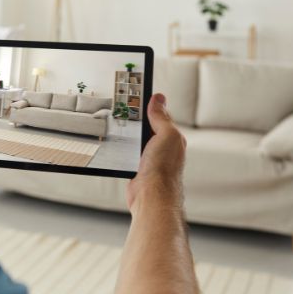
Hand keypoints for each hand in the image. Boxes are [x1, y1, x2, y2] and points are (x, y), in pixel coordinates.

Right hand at [126, 93, 185, 212]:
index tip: (138, 96)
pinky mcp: (138, 168)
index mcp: (173, 138)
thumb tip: (159, 99)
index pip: (161, 116)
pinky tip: (120, 145)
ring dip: (130, 135)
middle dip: (138, 119)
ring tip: (121, 124)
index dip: (150, 106)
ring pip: (137, 139)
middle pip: (147, 127)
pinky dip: (124, 148)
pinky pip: (130, 152)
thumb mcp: (166, 135)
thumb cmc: (163, 170)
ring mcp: (150, 158)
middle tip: (126, 109)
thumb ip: (162, 117)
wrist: (151, 197)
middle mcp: (163, 148)